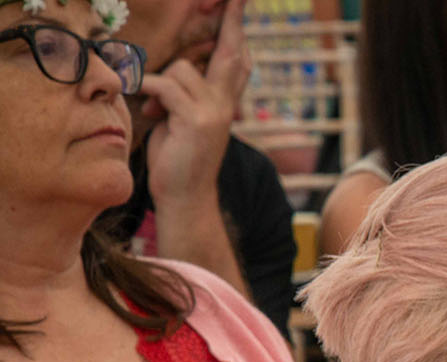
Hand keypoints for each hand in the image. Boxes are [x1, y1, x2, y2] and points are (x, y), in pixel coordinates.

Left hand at [139, 0, 250, 208]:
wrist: (185, 196)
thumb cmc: (179, 158)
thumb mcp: (182, 120)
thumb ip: (183, 94)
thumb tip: (165, 74)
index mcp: (225, 101)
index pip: (235, 58)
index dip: (237, 29)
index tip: (238, 1)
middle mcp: (226, 102)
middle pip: (229, 51)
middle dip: (231, 21)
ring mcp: (215, 110)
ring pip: (181, 68)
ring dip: (159, 84)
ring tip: (156, 110)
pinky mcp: (198, 119)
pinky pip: (165, 84)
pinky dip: (148, 92)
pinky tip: (148, 110)